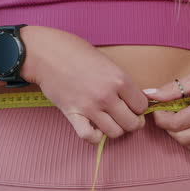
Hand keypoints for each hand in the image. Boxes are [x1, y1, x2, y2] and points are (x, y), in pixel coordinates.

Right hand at [20, 27, 147, 144]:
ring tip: (110, 121)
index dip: (139, 107)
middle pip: (132, 123)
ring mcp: (89, 107)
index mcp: (119, 79)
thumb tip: (134, 99)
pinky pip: (90, 137)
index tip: (132, 105)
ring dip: (115, 129)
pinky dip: (95, 138)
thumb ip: (121, 81)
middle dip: (132, 122)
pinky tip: (95, 129)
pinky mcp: (73, 114)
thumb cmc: (76, 52)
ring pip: (115, 133)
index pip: (142, 106)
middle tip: (124, 116)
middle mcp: (107, 95)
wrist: (47, 54)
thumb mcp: (107, 62)